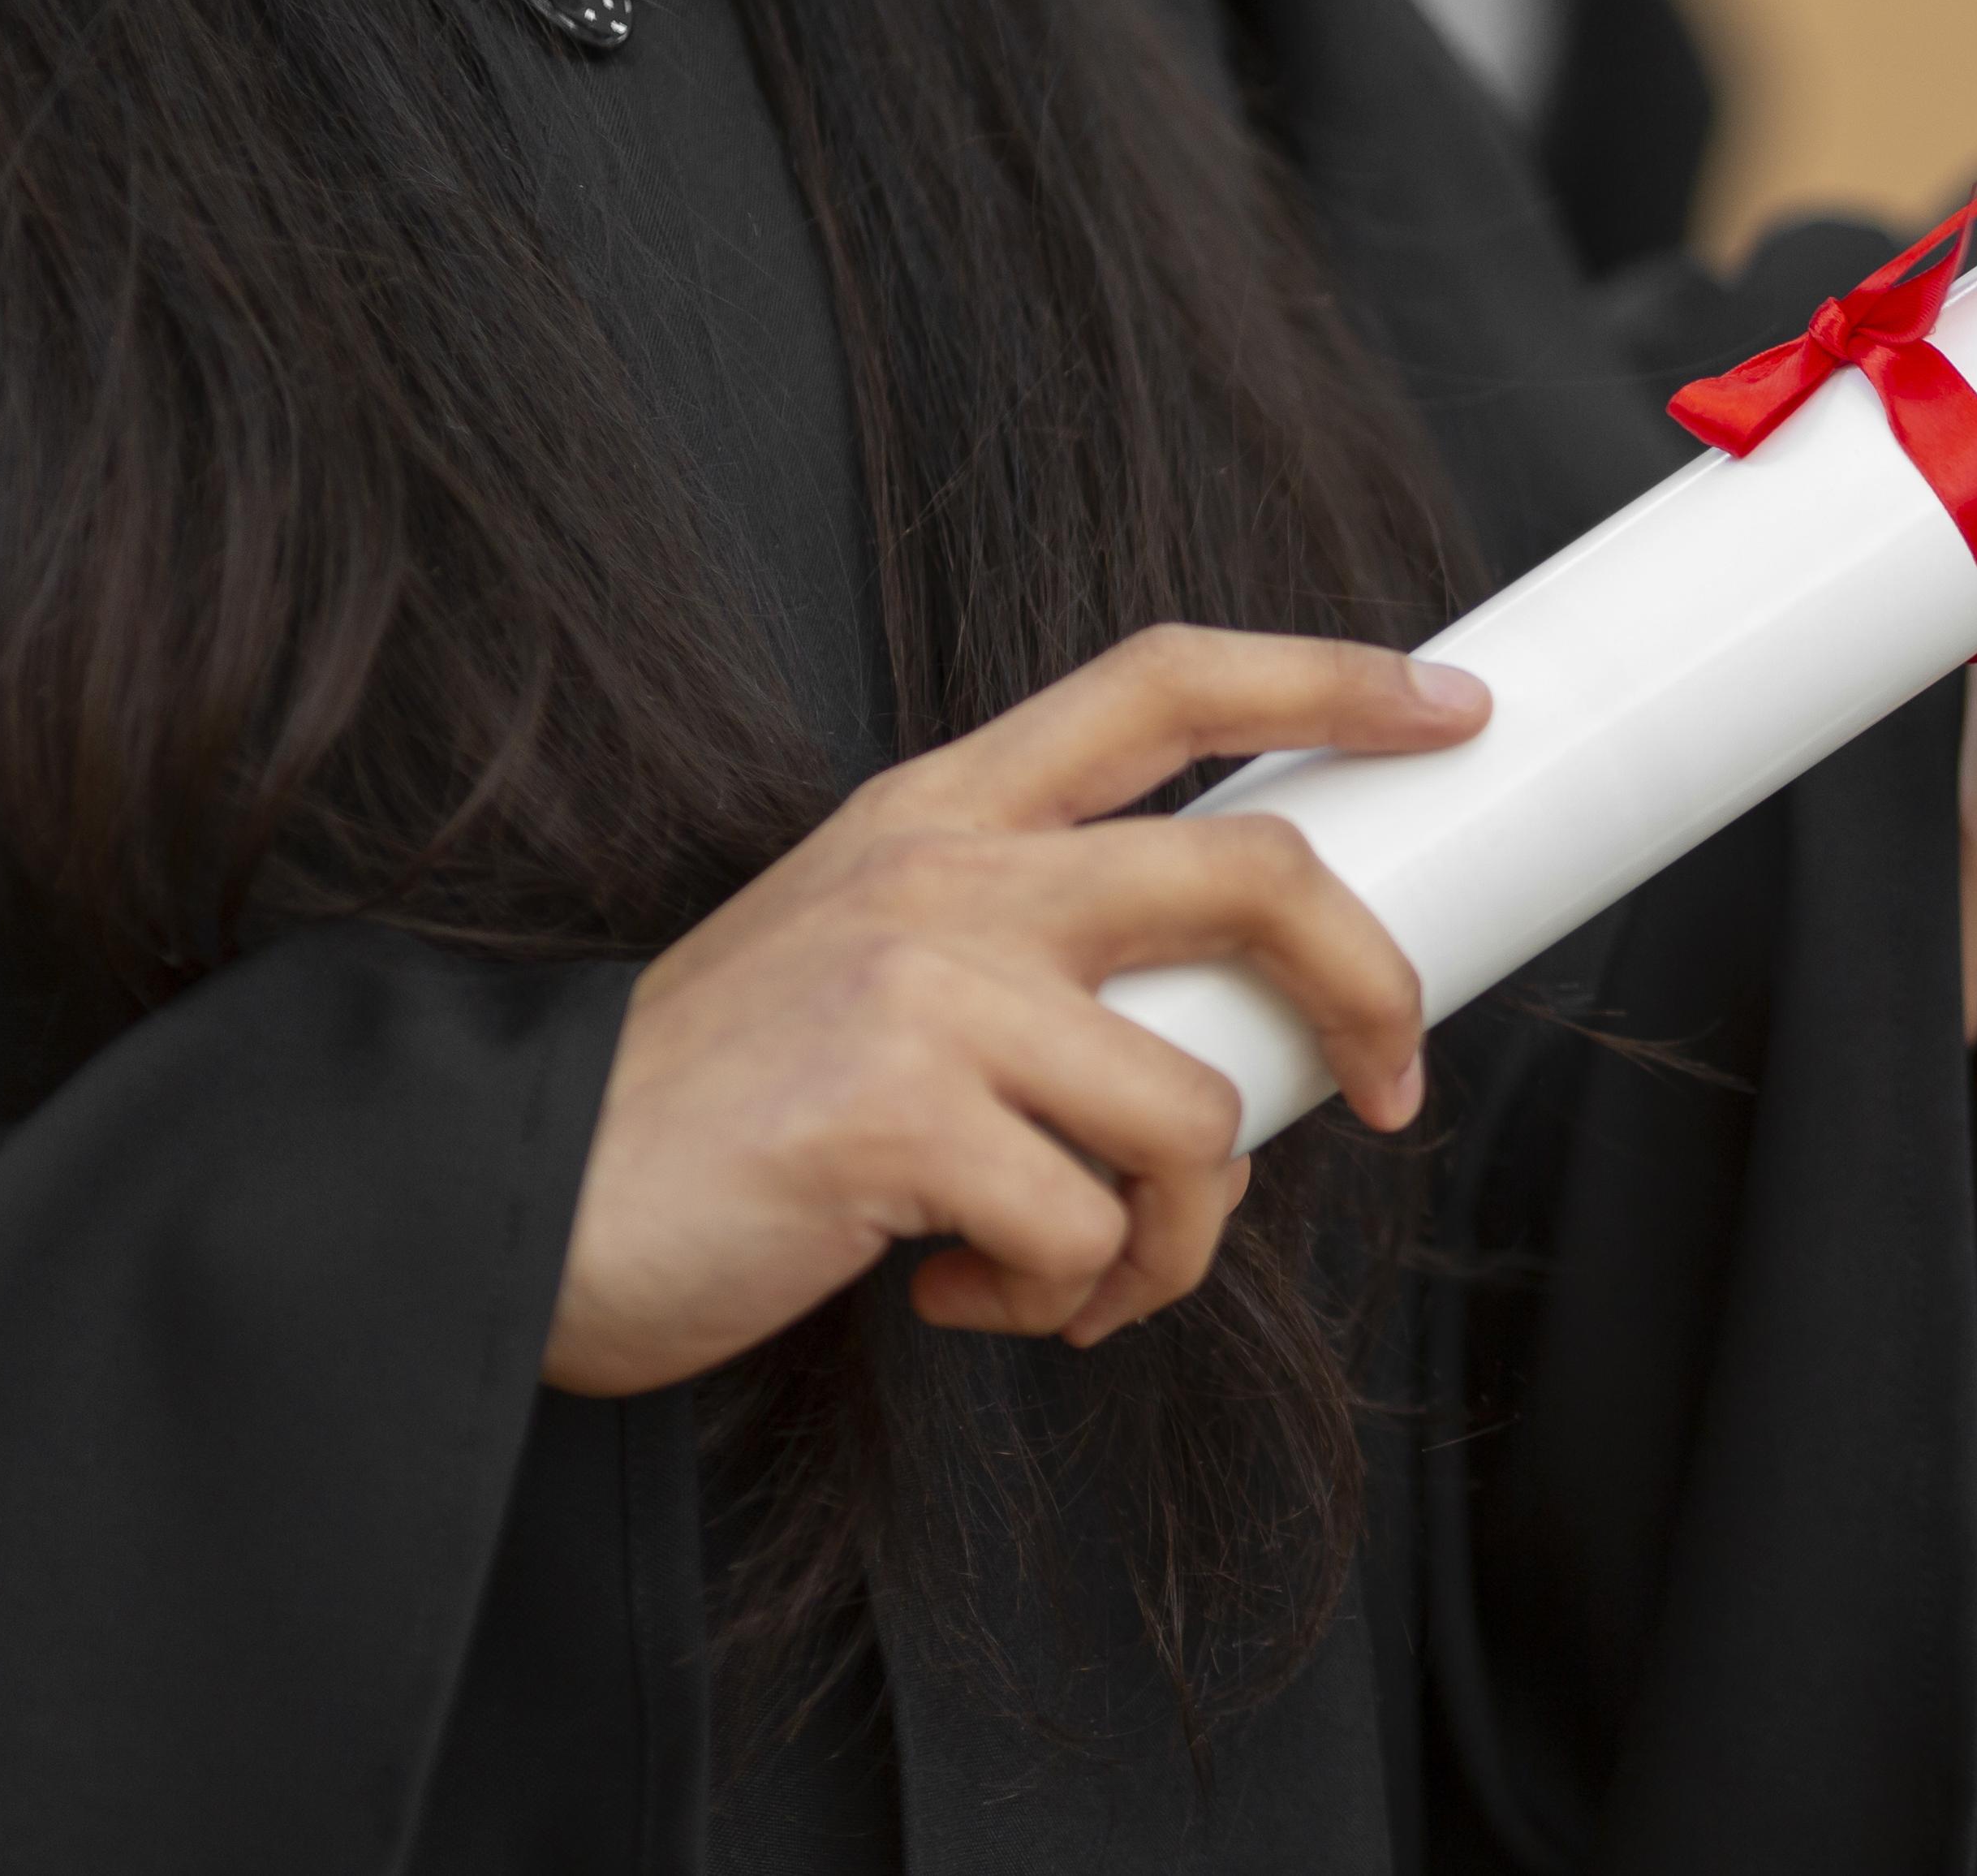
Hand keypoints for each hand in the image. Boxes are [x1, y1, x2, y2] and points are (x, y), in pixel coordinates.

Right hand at [541, 627, 1488, 1396]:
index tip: (1449, 705)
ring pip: (1194, 1111)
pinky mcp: (894, 1118)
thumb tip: (1223, 1020)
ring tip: (1081, 1269)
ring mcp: (922, 986)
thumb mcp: (872, 948)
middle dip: (1369, 988)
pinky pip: (1085, 1232)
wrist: (527, 1192)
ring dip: (1175, 1235)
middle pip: (1255, 873)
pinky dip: (1065, 1299)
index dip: (1330, 679)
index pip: (1168, 680)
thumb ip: (1028, 936)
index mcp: (945, 807)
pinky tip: (969, 1292)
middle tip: (1387, 1088)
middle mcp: (946, 869)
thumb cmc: (722, 1096)